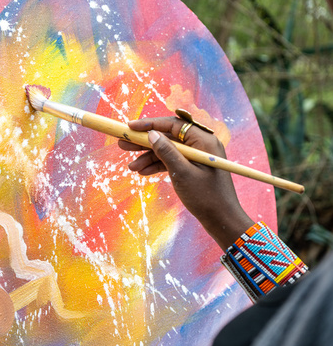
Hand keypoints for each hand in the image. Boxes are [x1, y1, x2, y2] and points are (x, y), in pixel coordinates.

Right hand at [118, 116, 253, 249]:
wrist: (222, 220)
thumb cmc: (206, 197)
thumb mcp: (182, 173)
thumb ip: (166, 152)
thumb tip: (151, 134)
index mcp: (203, 140)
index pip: (173, 124)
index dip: (150, 125)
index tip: (130, 128)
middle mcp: (201, 144)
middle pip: (168, 137)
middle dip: (145, 142)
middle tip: (123, 145)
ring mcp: (197, 157)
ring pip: (168, 150)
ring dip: (149, 157)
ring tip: (131, 167)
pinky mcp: (193, 168)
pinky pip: (173, 161)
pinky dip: (158, 166)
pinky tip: (143, 172)